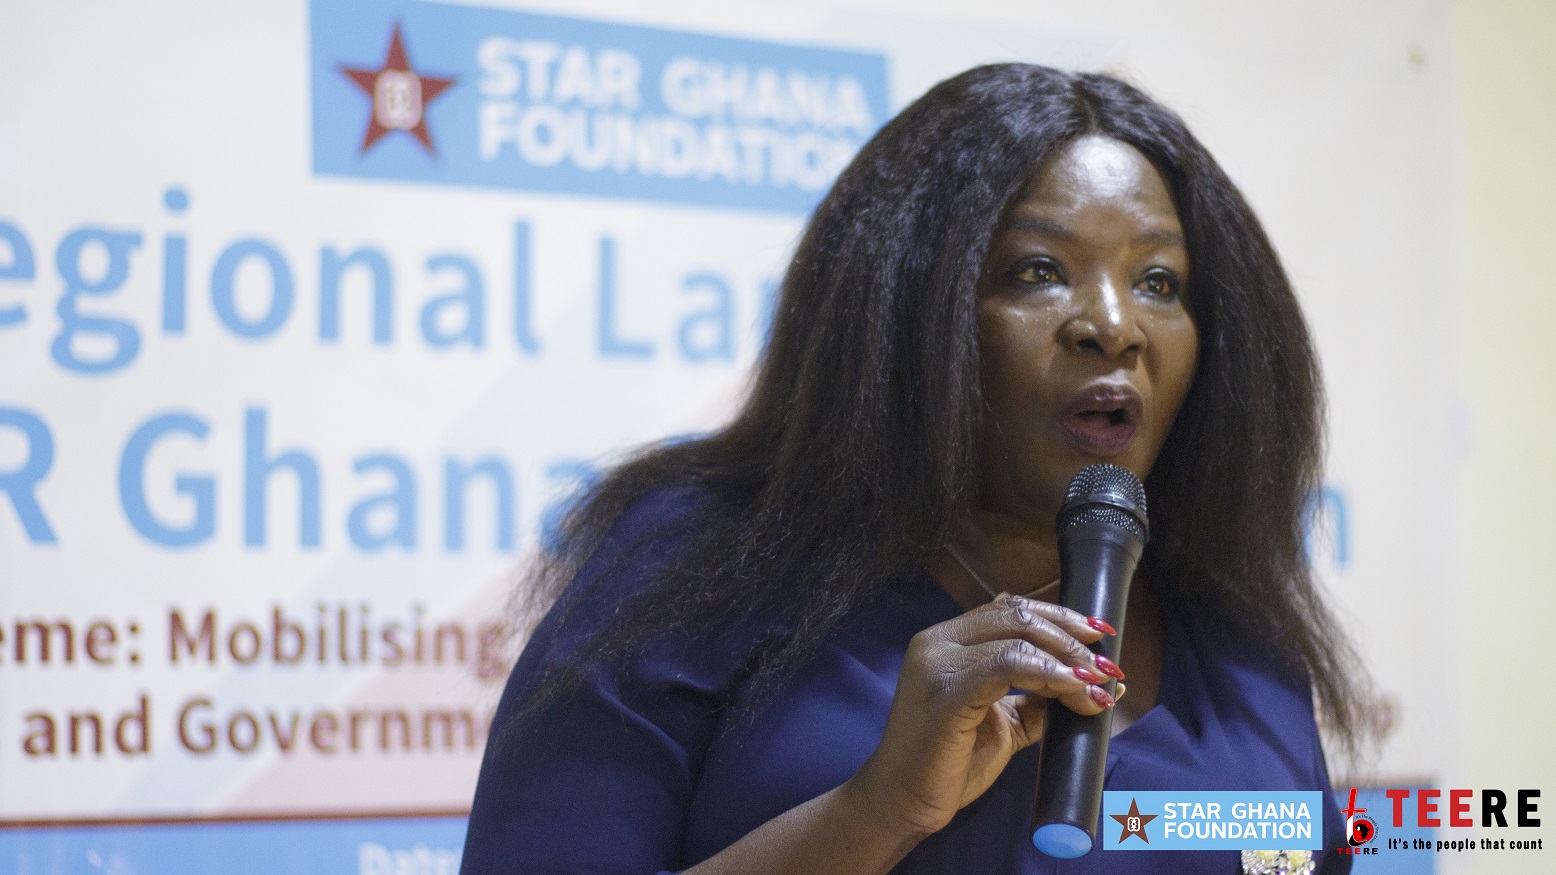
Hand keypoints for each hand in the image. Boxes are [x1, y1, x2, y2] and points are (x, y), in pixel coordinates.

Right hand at [844, 594, 1117, 839]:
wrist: (903, 802)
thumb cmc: (948, 765)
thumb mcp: (1002, 723)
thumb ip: (1035, 699)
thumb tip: (1091, 684)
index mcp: (947, 641)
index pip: (1009, 609)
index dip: (1060, 617)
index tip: (1101, 635)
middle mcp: (938, 642)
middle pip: (1017, 615)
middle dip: (1072, 638)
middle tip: (1107, 667)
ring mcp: (938, 664)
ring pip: (1017, 638)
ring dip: (1068, 660)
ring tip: (1098, 687)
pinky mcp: (946, 693)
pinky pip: (1007, 666)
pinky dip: (1050, 675)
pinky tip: (1075, 691)